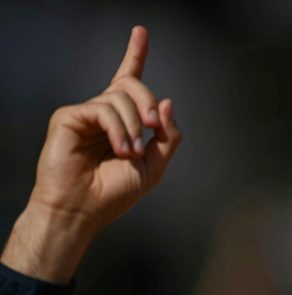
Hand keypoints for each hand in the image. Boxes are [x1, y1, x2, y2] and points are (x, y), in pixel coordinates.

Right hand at [1, 26, 180, 282]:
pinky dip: (118, 129)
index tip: (140, 32)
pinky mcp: (69, 117)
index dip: (135, 54)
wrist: (84, 210)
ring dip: (133, 126)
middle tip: (152, 126)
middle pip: (132, 84)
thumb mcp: (154, 166)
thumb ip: (167, 136)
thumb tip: (167, 102)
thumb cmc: (114, 193)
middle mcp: (103, 112)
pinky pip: (103, 108)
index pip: (128, 80)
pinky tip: (119, 149)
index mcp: (123, 121)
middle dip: (148, 102)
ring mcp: (85, 113)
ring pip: (120, 98)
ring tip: (129, 153)